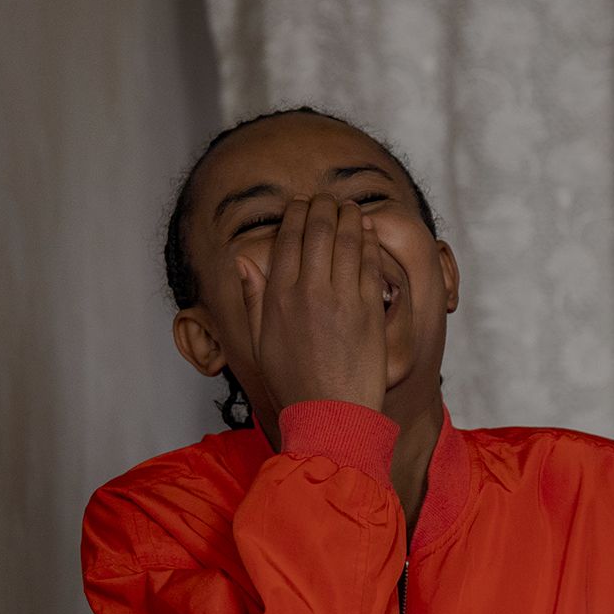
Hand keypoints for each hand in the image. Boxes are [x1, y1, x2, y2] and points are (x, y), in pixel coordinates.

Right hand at [239, 194, 389, 415]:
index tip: (302, 204)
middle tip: (328, 199)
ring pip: (348, 239)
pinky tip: (369, 230)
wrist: (331, 415)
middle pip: (319, 230)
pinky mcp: (369, 309)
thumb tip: (242, 262)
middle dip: (324, 206)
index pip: (288, 237)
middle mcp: (309, 291)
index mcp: (279, 296)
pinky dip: (370, 240)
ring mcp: (342, 298)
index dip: (297, 213)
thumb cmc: (294, 382)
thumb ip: (252, 297)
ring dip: (350, 216)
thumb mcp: (259, 341)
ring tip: (351, 206)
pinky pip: (371, 262)